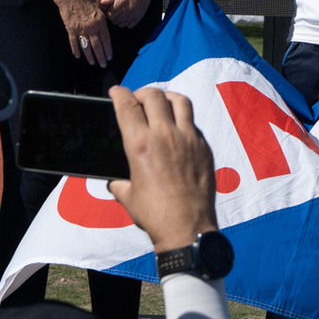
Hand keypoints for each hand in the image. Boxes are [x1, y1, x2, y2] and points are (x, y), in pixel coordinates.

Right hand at [49, 0, 112, 67]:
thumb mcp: (99, 3)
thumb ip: (104, 11)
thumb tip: (110, 15)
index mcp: (100, 21)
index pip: (106, 39)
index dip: (108, 49)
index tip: (110, 56)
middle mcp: (91, 27)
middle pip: (97, 45)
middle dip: (101, 57)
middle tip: (103, 65)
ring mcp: (80, 29)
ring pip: (86, 46)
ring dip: (90, 56)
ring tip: (93, 63)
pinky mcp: (70, 29)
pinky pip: (73, 42)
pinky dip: (75, 50)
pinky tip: (78, 56)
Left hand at [101, 0, 164, 29]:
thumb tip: (102, 4)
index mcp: (120, 2)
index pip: (109, 15)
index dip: (107, 12)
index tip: (108, 9)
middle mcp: (128, 10)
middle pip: (115, 20)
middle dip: (112, 17)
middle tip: (113, 10)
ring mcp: (135, 13)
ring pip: (122, 24)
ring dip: (118, 20)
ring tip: (119, 13)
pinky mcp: (140, 15)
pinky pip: (130, 25)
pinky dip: (126, 23)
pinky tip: (126, 16)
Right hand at [104, 84, 219, 253]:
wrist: (186, 227)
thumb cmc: (154, 214)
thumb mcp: (127, 195)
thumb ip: (119, 181)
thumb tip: (114, 180)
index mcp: (140, 144)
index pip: (127, 106)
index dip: (119, 93)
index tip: (116, 91)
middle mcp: (165, 135)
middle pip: (154, 95)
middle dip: (142, 92)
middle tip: (137, 98)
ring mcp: (188, 138)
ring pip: (179, 101)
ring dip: (167, 97)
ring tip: (161, 103)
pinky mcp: (204, 147)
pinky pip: (193, 122)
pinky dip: (183, 119)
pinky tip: (178, 129)